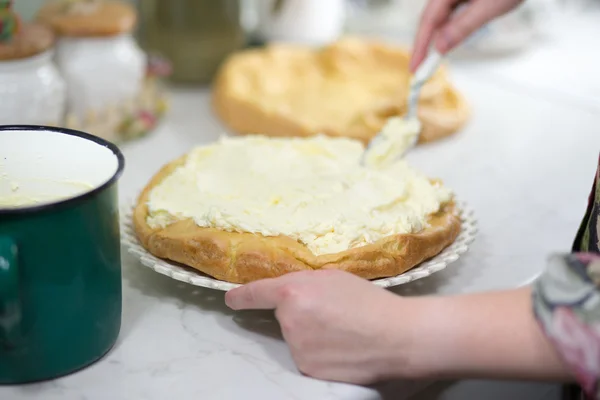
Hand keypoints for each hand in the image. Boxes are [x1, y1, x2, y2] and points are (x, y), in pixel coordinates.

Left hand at [225, 270, 413, 383]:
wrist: (395, 336)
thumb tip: (288, 292)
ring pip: (295, 337)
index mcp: (292, 292)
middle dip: (299, 313)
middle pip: (283, 316)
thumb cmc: (368, 300)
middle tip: (330, 313)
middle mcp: (288, 321)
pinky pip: (306, 356)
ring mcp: (296, 348)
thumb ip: (304, 282)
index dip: (240, 296)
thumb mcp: (333, 277)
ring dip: (309, 334)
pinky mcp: (307, 370)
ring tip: (340, 332)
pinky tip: (340, 348)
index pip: (255, 293)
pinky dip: (318, 352)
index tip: (231, 300)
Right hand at [410, 0, 524, 70]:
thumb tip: (441, 47)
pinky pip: (449, 12)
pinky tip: (447, 39)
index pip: (428, 20)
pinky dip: (447, 28)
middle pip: (430, 19)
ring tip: (431, 58)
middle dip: (424, 44)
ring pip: (439, 16)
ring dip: (436, 37)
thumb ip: (464, 26)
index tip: (415, 67)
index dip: (419, 46)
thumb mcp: (490, 6)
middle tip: (420, 68)